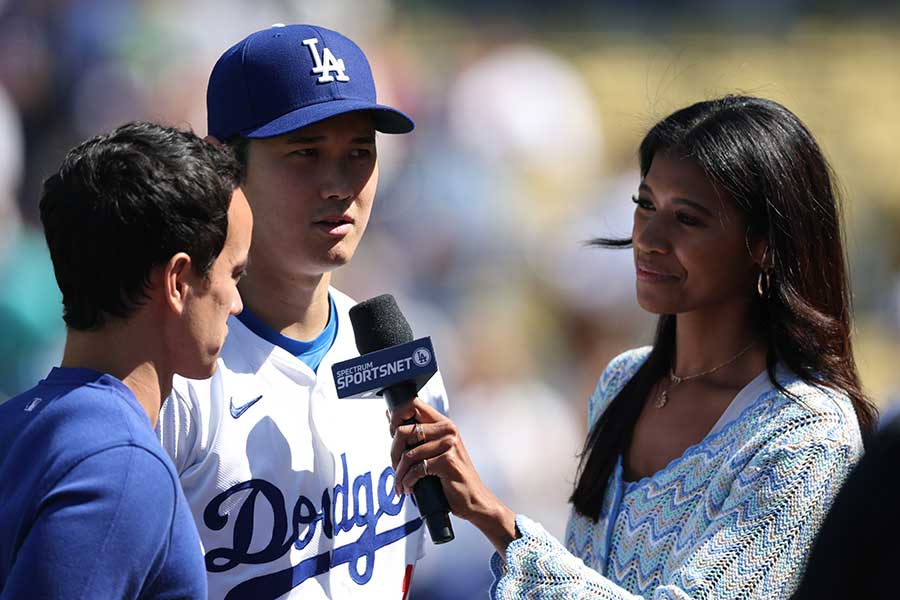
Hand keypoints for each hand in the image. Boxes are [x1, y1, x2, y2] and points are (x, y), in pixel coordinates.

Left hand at [389, 397, 517, 554]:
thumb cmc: (453, 477)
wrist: (474, 499)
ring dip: (399, 474)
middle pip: (403, 431)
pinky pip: (416, 470)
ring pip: (408, 455)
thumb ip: (415, 434)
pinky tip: (410, 488)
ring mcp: (449, 445)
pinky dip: (408, 482)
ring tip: (401, 484)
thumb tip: (389, 414)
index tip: (392, 436)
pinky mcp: (447, 461)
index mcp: (443, 423)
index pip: (412, 405)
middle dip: (393, 453)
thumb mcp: (436, 450)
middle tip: (395, 468)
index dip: (395, 418)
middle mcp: (448, 430)